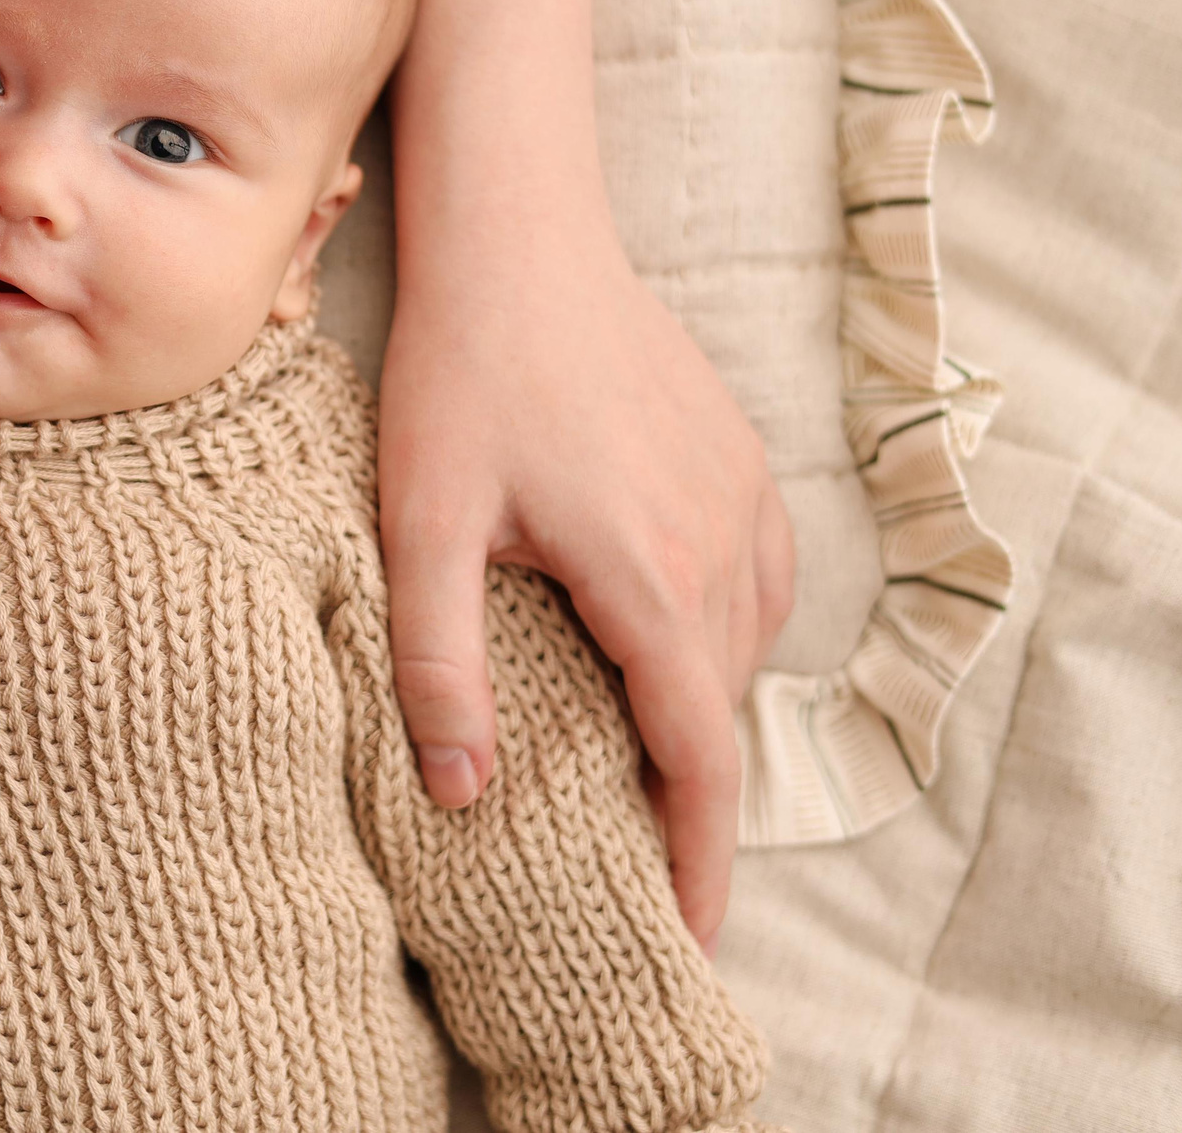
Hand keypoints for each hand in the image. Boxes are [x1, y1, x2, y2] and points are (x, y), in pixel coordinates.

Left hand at [376, 206, 793, 947]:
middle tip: (630, 863)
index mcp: (653, 577)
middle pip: (720, 713)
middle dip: (687, 797)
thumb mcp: (423, 523)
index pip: (696, 759)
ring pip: (744, 651)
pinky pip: (759, 585)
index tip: (687, 940)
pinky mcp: (744, 460)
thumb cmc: (462, 375)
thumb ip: (439, 663)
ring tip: (639, 766)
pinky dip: (720, 639)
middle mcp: (724, 545)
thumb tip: (465, 792)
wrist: (521, 240)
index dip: (696, 864)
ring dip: (699, 714)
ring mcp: (747, 497)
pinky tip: (663, 644)